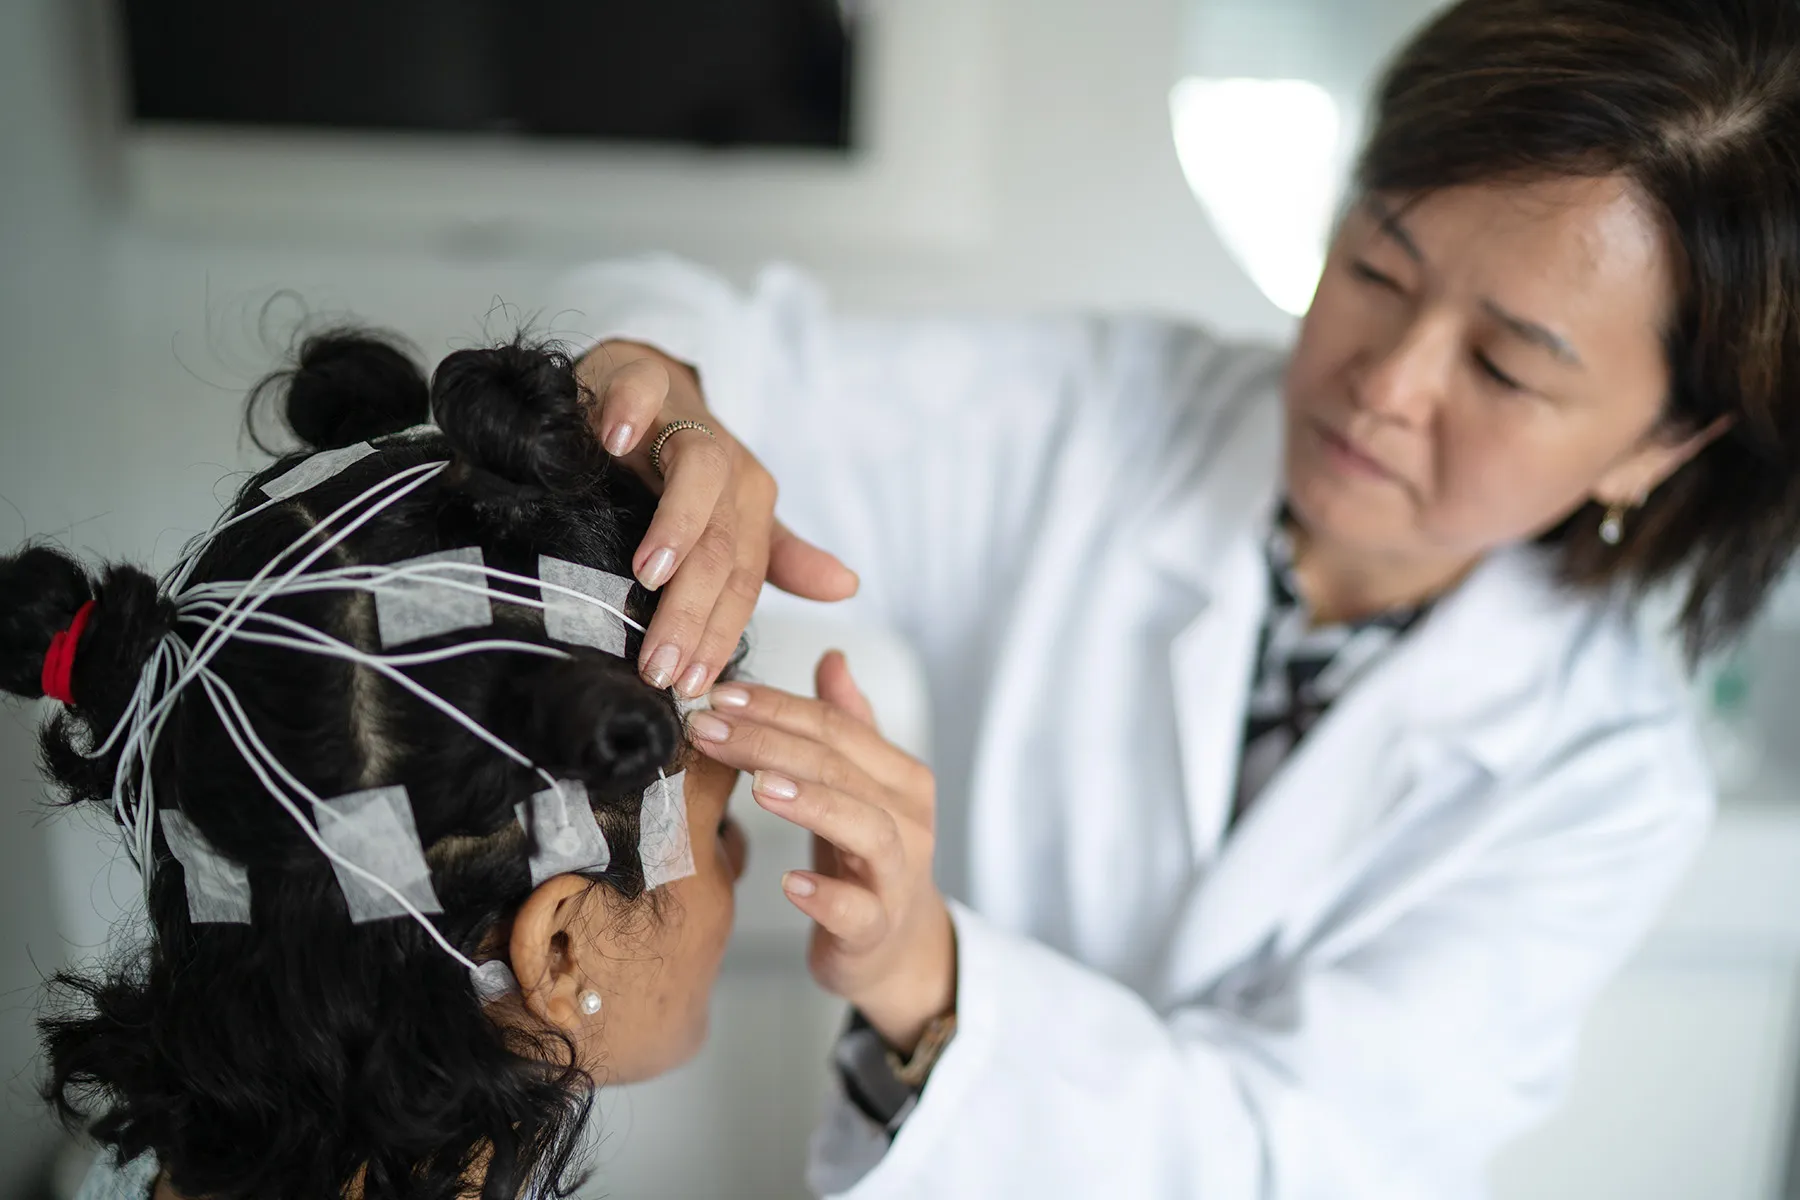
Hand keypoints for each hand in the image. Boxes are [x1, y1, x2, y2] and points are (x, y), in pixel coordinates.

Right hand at [577, 341, 858, 695]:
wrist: (647, 380)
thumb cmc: (685, 463)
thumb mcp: (732, 515)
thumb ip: (778, 557)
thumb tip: (847, 588)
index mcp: (749, 506)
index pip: (742, 582)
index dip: (720, 636)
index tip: (691, 688)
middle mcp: (727, 469)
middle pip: (720, 545)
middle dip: (693, 609)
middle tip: (661, 665)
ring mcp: (686, 423)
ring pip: (698, 474)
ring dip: (677, 524)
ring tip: (649, 573)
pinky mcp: (641, 380)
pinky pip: (641, 390)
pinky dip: (631, 413)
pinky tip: (613, 441)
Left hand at [686, 652, 955, 1052]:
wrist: (895, 949)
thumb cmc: (864, 860)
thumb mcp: (857, 788)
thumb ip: (847, 725)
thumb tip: (833, 657)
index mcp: (899, 777)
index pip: (836, 727)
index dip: (777, 707)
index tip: (719, 696)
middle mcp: (908, 819)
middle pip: (840, 767)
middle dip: (770, 743)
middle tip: (709, 729)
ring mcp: (898, 875)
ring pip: (864, 828)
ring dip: (810, 803)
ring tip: (759, 788)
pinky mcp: (878, 928)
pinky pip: (858, 910)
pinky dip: (826, 897)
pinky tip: (789, 884)